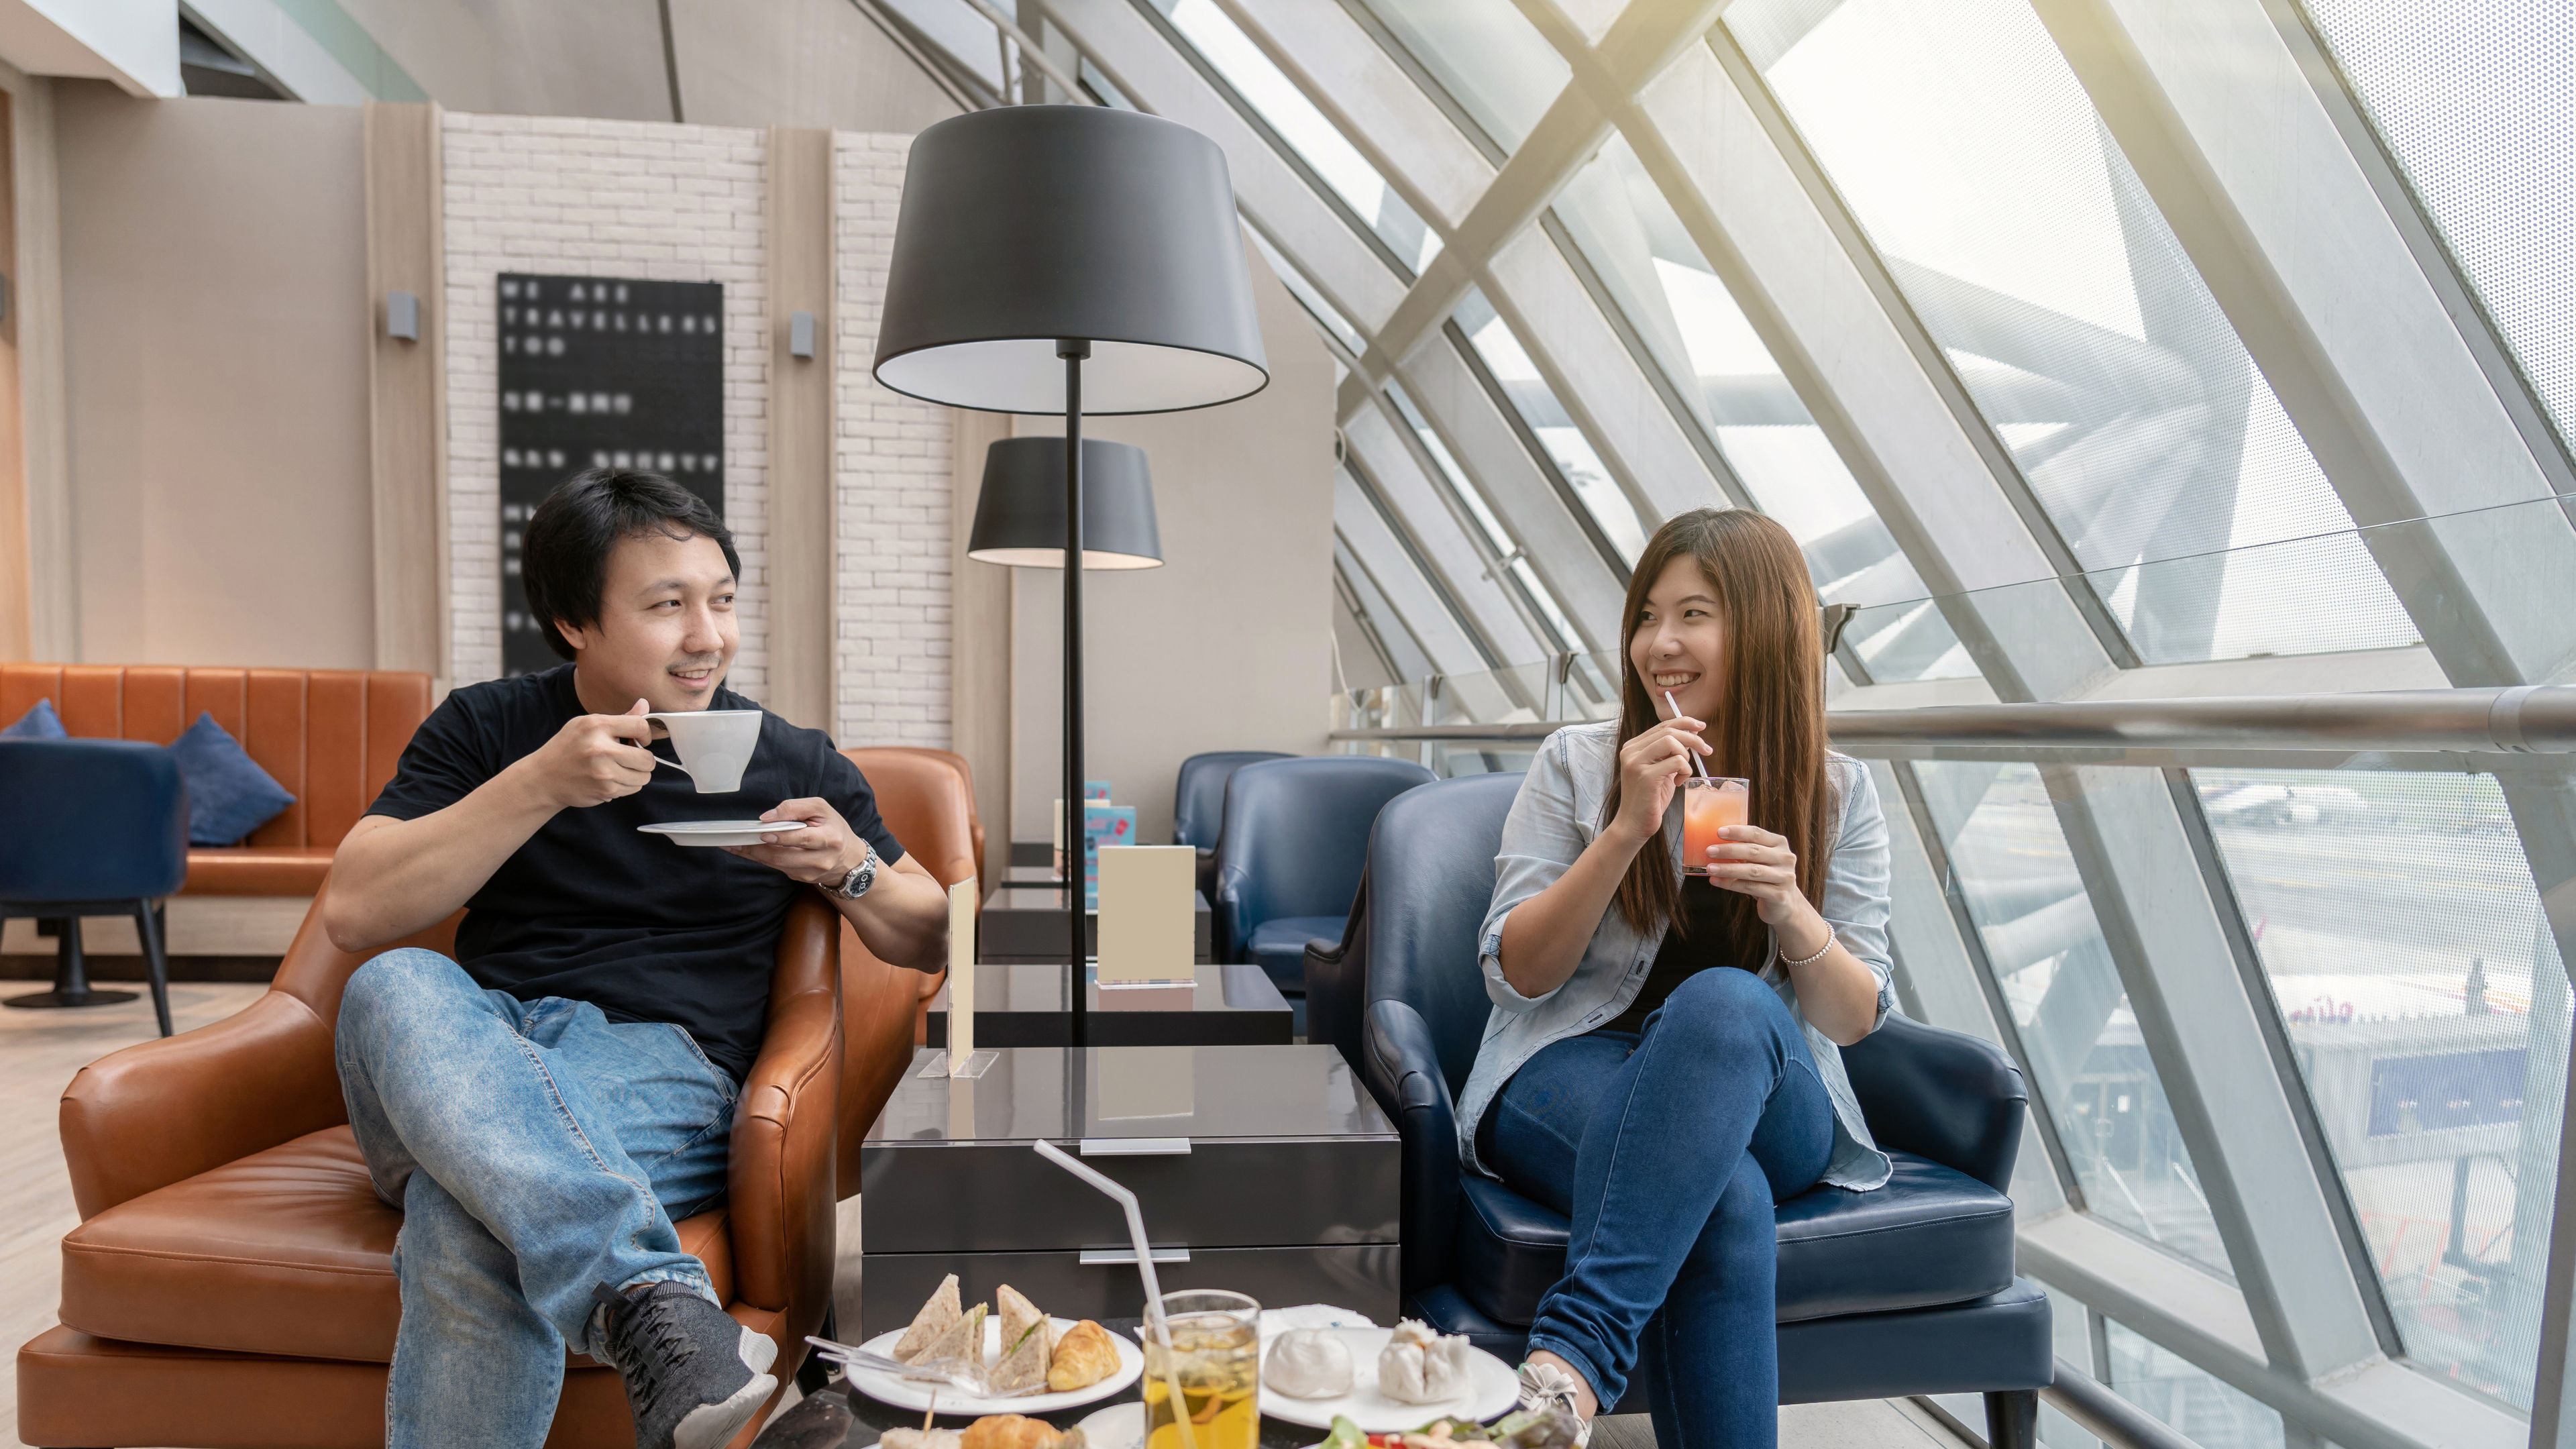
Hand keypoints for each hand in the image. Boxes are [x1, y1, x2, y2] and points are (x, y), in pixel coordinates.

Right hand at [517, 698, 658, 808]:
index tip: (639, 739)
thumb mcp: (587, 725)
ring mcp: (604, 772)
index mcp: (597, 726)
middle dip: (643, 759)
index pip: (640, 725)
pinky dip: (626, 785)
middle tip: (631, 757)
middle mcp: (601, 749)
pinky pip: (633, 788)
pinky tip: (610, 779)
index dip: (646, 734)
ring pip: (644, 777)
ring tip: (619, 768)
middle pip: (648, 758)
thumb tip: (645, 704)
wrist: (543, 778)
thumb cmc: (567, 748)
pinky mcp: (605, 790)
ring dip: (636, 774)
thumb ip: (620, 718)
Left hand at [726, 797, 866, 885]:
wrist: (849, 859)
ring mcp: (810, 873)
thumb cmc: (833, 828)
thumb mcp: (821, 809)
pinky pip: (776, 868)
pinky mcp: (801, 878)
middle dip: (756, 848)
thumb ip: (795, 808)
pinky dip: (759, 858)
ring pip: (776, 864)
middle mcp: (820, 860)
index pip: (802, 838)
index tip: (761, 831)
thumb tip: (768, 817)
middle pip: (782, 857)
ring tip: (732, 844)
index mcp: (830, 839)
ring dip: (752, 854)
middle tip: (735, 839)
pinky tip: (745, 850)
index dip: (780, 836)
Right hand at [1610, 715, 1710, 845]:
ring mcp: (1636, 762)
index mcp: (1633, 747)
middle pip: (1668, 730)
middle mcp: (1631, 751)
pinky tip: (1679, 782)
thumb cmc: (1650, 799)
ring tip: (1683, 772)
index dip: (1684, 722)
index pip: (1662, 725)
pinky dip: (1685, 770)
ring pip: (1671, 741)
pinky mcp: (1645, 776)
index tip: (1701, 727)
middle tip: (1706, 750)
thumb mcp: (1661, 770)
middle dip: (1693, 738)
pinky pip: (1676, 762)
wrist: (1634, 824)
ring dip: (1686, 756)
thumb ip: (1670, 753)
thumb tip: (1692, 735)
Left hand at [1703, 823, 1809, 927]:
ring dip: (1728, 869)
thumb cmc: (1767, 877)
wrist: (1786, 904)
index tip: (1719, 832)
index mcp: (1780, 844)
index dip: (1738, 832)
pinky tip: (1717, 881)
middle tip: (1709, 851)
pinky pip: (1751, 888)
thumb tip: (1714, 843)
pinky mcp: (1779, 895)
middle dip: (1729, 850)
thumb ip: (1746, 849)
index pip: (1757, 833)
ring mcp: (1784, 877)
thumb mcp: (1761, 859)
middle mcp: (1785, 858)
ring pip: (1752, 871)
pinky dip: (1731, 884)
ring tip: (1710, 868)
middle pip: (1754, 851)